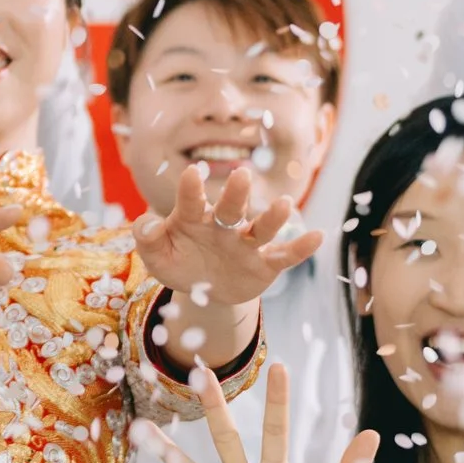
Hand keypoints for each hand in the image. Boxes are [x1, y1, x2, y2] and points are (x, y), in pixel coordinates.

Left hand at [132, 163, 320, 307]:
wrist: (205, 290)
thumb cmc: (180, 263)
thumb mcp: (157, 257)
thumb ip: (148, 238)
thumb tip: (145, 223)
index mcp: (194, 219)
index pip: (191, 202)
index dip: (191, 189)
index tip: (193, 172)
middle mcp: (223, 226)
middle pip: (231, 208)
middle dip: (236, 194)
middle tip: (242, 175)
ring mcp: (246, 243)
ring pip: (261, 228)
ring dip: (273, 217)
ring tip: (285, 204)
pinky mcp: (265, 263)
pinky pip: (285, 255)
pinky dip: (301, 248)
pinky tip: (318, 237)